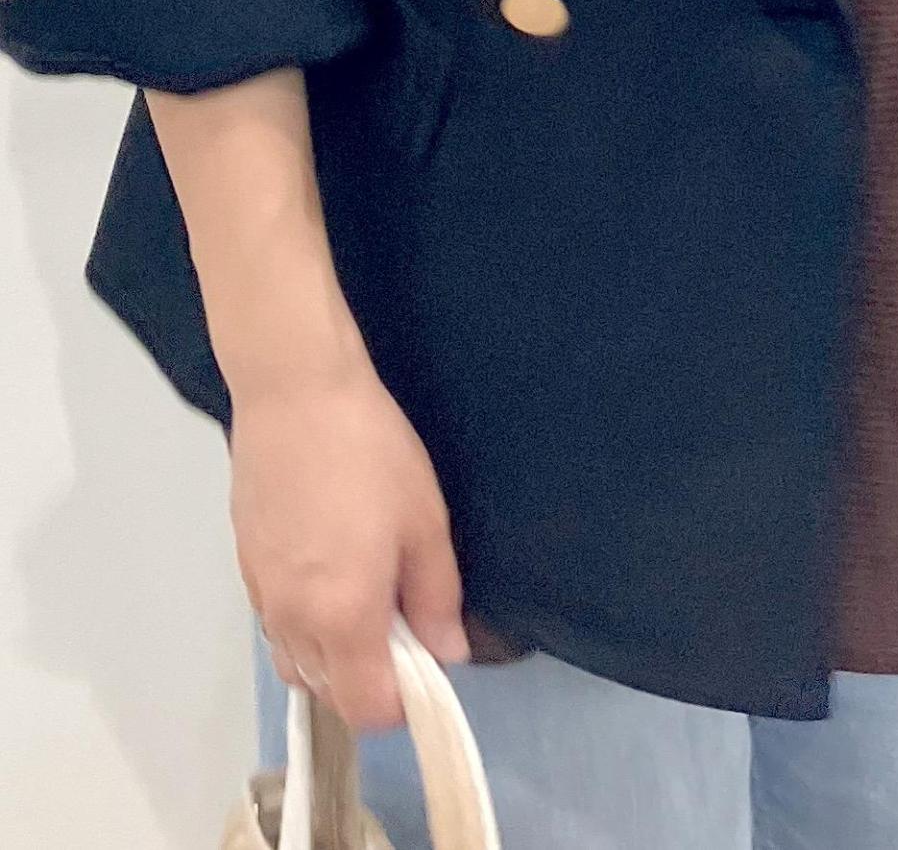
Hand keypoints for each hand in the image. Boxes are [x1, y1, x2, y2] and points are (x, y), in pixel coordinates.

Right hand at [230, 361, 469, 730]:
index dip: (401, 703)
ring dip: (332, 656)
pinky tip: (329, 570)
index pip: (365, 708)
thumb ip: (436, 598)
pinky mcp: (244, 568)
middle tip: (402, 624)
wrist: (295, 395)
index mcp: (343, 616)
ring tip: (364, 596)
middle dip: (367, 679)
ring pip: (295, 663)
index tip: (424, 664)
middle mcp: (293, 621)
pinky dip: (304, 624)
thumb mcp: (425, 522)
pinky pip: (276, 625)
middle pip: (326, 692)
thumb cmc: (371, 451)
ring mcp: (261, 597)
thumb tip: (447, 652)